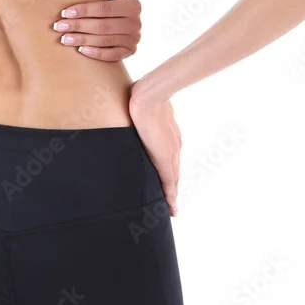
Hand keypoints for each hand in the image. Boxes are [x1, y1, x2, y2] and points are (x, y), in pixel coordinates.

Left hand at [52, 0, 141, 60]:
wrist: (125, 14)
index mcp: (134, 4)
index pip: (104, 9)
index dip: (83, 10)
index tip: (64, 12)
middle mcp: (136, 23)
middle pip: (102, 26)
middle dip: (78, 26)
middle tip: (58, 26)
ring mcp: (134, 39)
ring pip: (105, 41)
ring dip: (82, 40)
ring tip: (64, 39)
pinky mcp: (130, 51)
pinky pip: (112, 56)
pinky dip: (96, 53)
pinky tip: (81, 50)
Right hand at [128, 83, 181, 217]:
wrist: (149, 96)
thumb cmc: (144, 95)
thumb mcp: (143, 108)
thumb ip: (141, 114)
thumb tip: (131, 109)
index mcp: (169, 136)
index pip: (170, 159)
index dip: (170, 173)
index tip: (170, 186)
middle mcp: (174, 146)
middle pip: (174, 172)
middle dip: (172, 188)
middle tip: (171, 204)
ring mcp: (171, 152)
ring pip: (173, 179)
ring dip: (172, 194)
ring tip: (171, 209)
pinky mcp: (165, 158)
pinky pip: (169, 181)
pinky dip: (170, 194)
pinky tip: (171, 206)